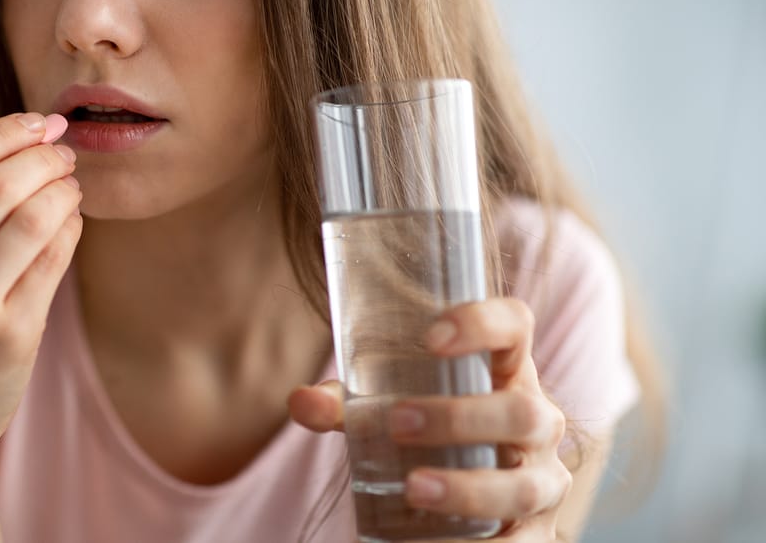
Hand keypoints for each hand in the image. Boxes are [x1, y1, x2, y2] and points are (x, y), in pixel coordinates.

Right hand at [0, 112, 81, 454]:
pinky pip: (55, 258)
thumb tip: (21, 134)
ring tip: (70, 183)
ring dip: (63, 188)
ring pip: (34, 217)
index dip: (2, 131)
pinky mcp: (12, 335)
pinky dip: (71, 226)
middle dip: (41, 156)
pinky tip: (71, 218)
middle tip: (63, 150)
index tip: (35, 121)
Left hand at [288, 298, 571, 540]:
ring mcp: (544, 479)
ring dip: (468, 488)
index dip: (483, 322)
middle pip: (522, 411)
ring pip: (525, 484)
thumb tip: (301, 402)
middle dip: (459, 417)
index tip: (430, 338)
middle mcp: (537, 421)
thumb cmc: (428, 437)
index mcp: (506, 373)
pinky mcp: (537, 533)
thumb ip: (346, 406)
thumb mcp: (387, 413)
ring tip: (412, 488)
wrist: (468, 504)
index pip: (515, 325)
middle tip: (397, 423)